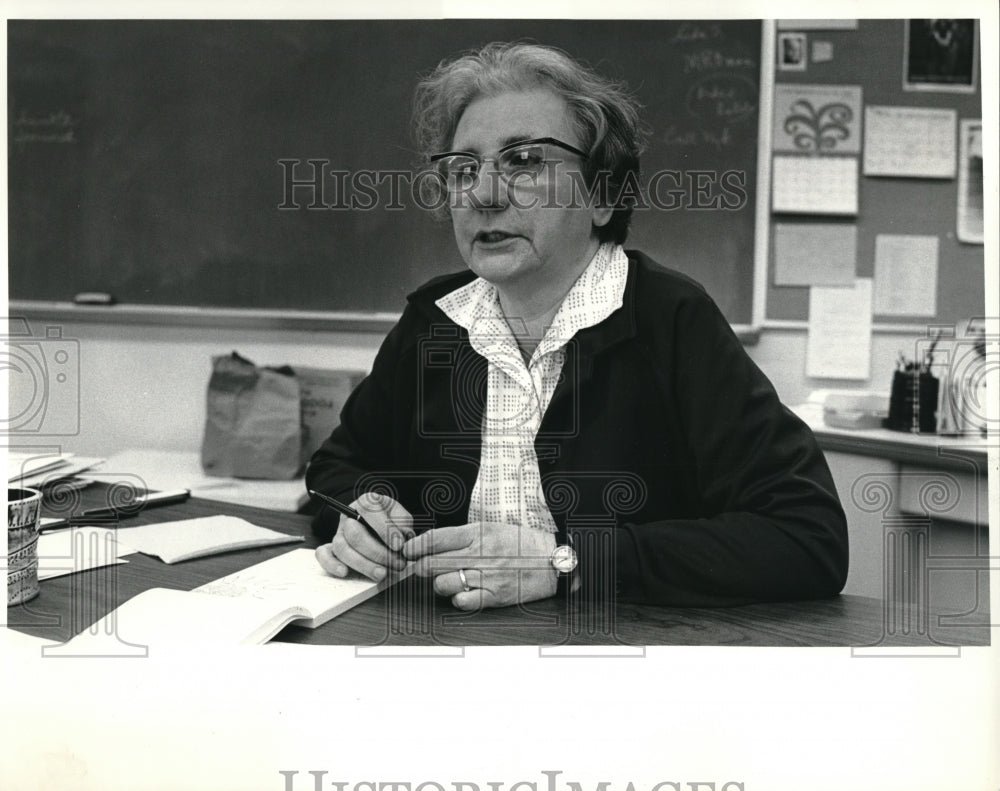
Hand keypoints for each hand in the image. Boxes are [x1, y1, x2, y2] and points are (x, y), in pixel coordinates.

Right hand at [315, 492, 414, 581]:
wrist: (376, 525)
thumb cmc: (389, 520)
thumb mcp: (399, 514)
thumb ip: (404, 522)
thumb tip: (405, 536)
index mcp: (366, 503)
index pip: (369, 511)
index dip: (385, 529)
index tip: (399, 545)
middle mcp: (348, 517)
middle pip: (356, 535)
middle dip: (378, 553)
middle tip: (397, 564)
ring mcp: (338, 533)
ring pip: (342, 549)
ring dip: (364, 564)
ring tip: (382, 574)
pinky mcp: (331, 548)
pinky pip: (323, 555)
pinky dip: (331, 564)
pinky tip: (345, 573)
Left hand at [402, 522, 556, 609]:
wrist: (552, 560)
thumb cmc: (521, 544)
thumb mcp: (492, 529)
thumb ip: (463, 536)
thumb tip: (433, 545)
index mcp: (479, 533)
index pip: (436, 539)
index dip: (416, 546)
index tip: (407, 551)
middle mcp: (481, 553)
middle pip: (434, 563)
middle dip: (420, 567)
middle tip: (418, 567)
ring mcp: (488, 576)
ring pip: (444, 583)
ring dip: (439, 583)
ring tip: (445, 580)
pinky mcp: (496, 596)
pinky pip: (464, 601)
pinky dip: (457, 599)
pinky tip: (461, 593)